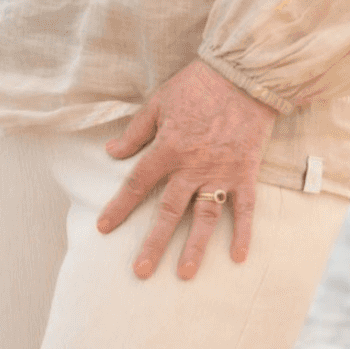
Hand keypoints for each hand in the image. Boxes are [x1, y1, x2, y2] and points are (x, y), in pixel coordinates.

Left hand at [96, 59, 276, 281]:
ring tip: (184, 274)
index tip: (104, 228)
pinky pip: (245, 208)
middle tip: (141, 271)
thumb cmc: (198, 85)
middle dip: (154, 243)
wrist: (243, 74)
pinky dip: (244, 233)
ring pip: (205, 217)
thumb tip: (111, 151)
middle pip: (169, 211)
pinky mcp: (245, 172)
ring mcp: (221, 172)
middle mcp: (192, 167)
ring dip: (195, 247)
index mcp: (168, 148)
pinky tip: (239, 257)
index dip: (119, 207)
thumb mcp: (159, 101)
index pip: (137, 184)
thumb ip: (136, 131)